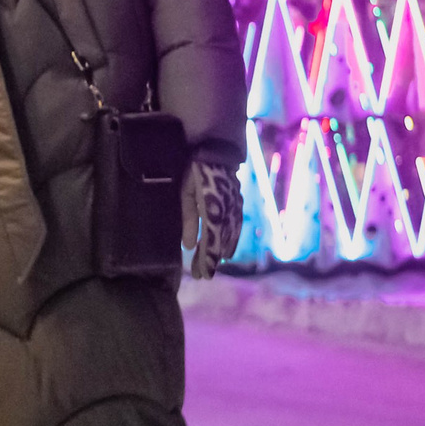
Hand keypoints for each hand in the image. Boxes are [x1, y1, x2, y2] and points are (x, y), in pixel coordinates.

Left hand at [181, 158, 242, 279]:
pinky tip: (229, 246)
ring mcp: (235, 208)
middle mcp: (228, 214)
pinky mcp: (237, 202)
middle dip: (212, 260)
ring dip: (223, 251)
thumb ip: (189, 219)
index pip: (210, 244)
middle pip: (221, 243)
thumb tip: (189, 246)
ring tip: (215, 264)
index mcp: (214, 213)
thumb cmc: (196, 171)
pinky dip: (233, 238)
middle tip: (202, 276)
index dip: (206, 261)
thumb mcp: (187, 194)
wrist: (217, 150)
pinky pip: (237, 225)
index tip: (201, 276)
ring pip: (231, 236)